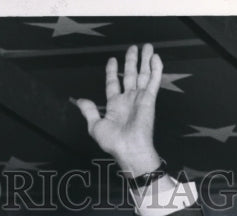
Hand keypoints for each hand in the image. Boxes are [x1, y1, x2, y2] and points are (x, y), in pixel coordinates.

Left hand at [74, 43, 162, 176]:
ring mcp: (139, 98)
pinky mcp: (150, 99)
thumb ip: (89, 111)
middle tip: (134, 47)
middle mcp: (128, 99)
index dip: (113, 71)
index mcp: (115, 105)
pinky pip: (153, 81)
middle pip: (130, 75)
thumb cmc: (113, 142)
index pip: (113, 83)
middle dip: (132, 61)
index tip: (112, 60)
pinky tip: (156, 58)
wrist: (129, 148)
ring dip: (145, 60)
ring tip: (148, 46)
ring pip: (143, 75)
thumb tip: (80, 101)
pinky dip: (156, 69)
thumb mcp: (95, 126)